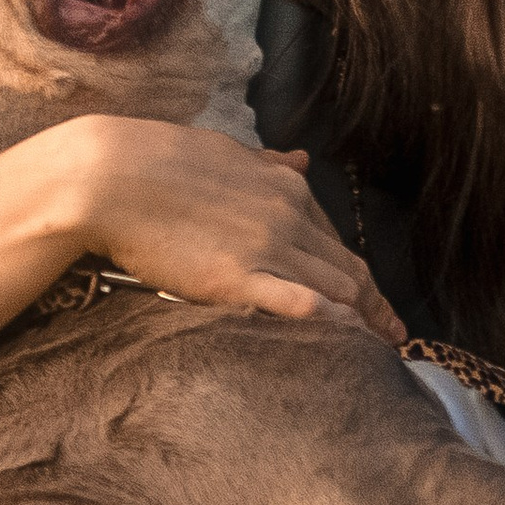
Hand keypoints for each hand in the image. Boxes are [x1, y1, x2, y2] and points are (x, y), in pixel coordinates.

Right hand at [36, 114, 405, 342]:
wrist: (110, 175)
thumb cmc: (158, 160)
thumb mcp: (224, 153)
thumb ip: (267, 164)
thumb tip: (302, 160)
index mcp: (285, 186)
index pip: (337, 239)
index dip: (360, 272)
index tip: (374, 299)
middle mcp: (287, 215)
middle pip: (348, 269)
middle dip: (376, 305)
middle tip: (394, 336)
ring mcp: (266, 247)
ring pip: (335, 288)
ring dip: (363, 321)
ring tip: (381, 351)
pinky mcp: (237, 277)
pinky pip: (298, 303)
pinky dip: (331, 321)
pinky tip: (349, 339)